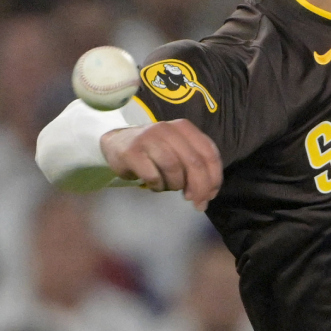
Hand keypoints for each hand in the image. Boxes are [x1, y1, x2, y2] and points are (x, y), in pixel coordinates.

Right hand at [101, 120, 221, 207]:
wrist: (117, 143)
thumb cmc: (154, 152)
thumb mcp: (178, 152)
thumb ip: (196, 167)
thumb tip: (208, 194)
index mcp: (184, 128)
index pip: (209, 153)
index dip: (214, 178)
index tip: (210, 195)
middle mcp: (168, 129)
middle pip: (194, 163)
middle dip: (199, 188)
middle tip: (197, 203)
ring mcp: (149, 138)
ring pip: (173, 169)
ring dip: (175, 185)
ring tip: (168, 186)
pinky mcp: (132, 151)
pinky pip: (153, 176)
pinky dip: (157, 186)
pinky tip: (154, 185)